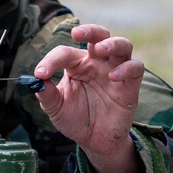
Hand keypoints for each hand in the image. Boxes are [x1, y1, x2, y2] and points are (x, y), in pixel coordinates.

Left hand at [33, 25, 144, 172]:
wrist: (94, 141)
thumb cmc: (75, 119)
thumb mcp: (56, 108)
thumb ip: (46, 94)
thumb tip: (36, 81)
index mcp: (77, 64)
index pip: (64, 52)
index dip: (51, 60)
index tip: (40, 73)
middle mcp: (97, 63)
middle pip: (99, 35)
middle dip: (89, 31)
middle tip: (77, 34)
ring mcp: (115, 71)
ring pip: (122, 45)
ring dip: (112, 43)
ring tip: (100, 49)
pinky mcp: (130, 85)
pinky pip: (136, 68)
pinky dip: (127, 68)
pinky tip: (113, 76)